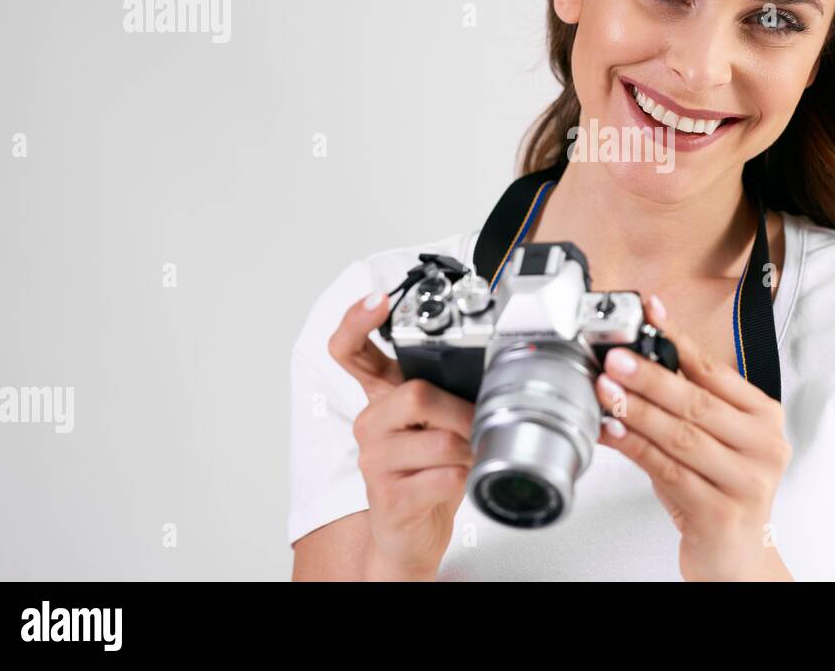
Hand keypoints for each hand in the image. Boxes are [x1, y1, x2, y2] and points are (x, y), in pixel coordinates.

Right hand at [328, 291, 475, 580]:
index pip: (349, 350)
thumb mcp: (435, 422)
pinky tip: (457, 483)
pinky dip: (463, 479)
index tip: (378, 299)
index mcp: (379, 397)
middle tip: (479, 424)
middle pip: (416, 394)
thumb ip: (445, 390)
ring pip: (438, 441)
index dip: (357, 321)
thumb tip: (484, 367)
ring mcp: (374, 462)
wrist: (409, 533)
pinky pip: (442, 477)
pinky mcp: (389, 497)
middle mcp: (370, 424)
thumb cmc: (427, 472)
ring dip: (469, 449)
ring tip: (470, 458)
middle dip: (461, 411)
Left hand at [593, 295, 793, 580]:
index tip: (651, 314)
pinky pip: (667, 471)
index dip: (679, 340)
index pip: (715, 371)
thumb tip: (636, 359)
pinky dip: (634, 448)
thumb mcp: (713, 441)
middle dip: (651, 376)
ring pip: (681, 436)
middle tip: (617, 357)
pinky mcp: (720, 512)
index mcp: (764, 419)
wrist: (736, 557)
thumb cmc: (720, 491)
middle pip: (697, 403)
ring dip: (637, 410)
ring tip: (607, 391)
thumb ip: (685, 403)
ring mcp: (745, 481)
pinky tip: (612, 432)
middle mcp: (763, 447)